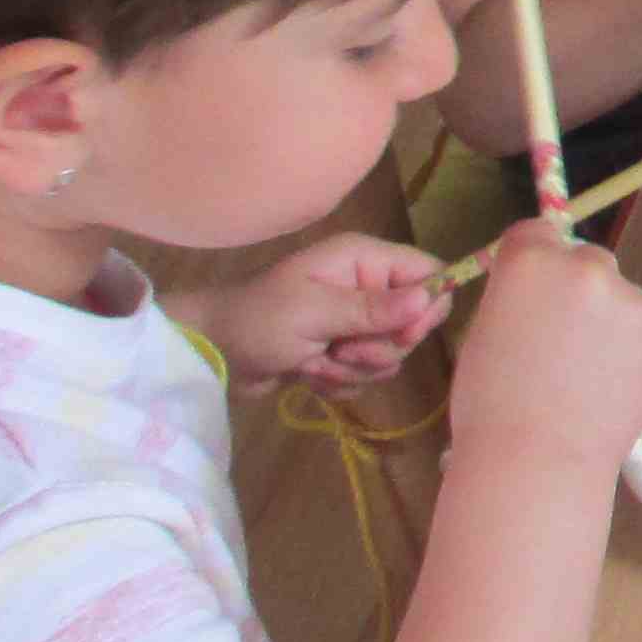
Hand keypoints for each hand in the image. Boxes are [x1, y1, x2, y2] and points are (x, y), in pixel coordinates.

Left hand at [195, 233, 445, 391]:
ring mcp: (354, 320)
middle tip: (340, 350)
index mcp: (363, 260)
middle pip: (413, 322)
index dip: (427, 308)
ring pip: (389, 354)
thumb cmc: (258, 321)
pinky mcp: (342, 350)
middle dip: (378, 348)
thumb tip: (430, 299)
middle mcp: (366, 285)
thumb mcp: (314, 313)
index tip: (402, 335)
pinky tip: (308, 373)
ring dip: (353, 369)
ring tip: (313, 362)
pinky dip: (339, 381)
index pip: (429, 274)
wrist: (211, 355)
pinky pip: (366, 373)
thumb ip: (374, 308)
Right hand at [447, 221, 641, 481]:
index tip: (531, 289)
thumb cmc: (490, 406)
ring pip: (622, 301)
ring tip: (584, 380)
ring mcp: (636, 302)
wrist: (536, 463)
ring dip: (609, 325)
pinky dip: (632, 357)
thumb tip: (540, 289)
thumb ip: (518, 296)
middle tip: (561, 343)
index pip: (539, 231)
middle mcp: (590, 268)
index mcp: (534, 261)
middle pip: (588, 262)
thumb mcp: (483, 331)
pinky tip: (609, 394)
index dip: (533, 260)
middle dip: (577, 290)